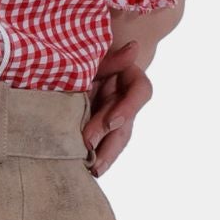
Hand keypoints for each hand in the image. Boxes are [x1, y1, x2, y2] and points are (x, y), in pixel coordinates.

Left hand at [81, 41, 153, 174]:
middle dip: (109, 145)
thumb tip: (134, 48)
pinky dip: (95, 157)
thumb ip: (113, 57)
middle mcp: (126, 101)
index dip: (127, 109)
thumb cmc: (90, 55)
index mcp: (130, 79)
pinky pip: (101, 145)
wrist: (79, 60)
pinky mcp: (100, 127)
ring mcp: (114, 117)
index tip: (112, 124)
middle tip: (93, 162)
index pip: (140, 92)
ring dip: (104, 158)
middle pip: (125, 126)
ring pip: (116, 140)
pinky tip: (85, 170)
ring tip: (92, 172)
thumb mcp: (97, 55)